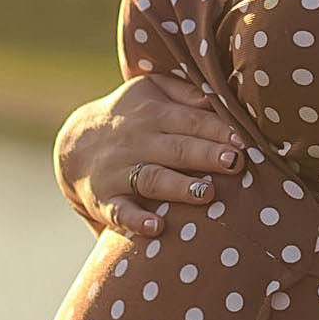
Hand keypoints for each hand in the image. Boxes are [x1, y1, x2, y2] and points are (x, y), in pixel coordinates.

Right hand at [54, 73, 248, 238]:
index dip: (216, 129)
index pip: (190, 120)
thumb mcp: (150, 91)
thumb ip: (185, 92)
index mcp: (153, 113)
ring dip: (179, 187)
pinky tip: (156, 228)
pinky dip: (136, 222)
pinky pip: (120, 212)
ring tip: (207, 193)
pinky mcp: (106, 201)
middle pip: (176, 148)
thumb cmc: (130, 116)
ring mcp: (120, 172)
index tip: (243, 140)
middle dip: (205, 155)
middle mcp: (137, 141)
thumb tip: (220, 98)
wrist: (74, 145)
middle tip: (234, 162)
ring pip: (152, 178)